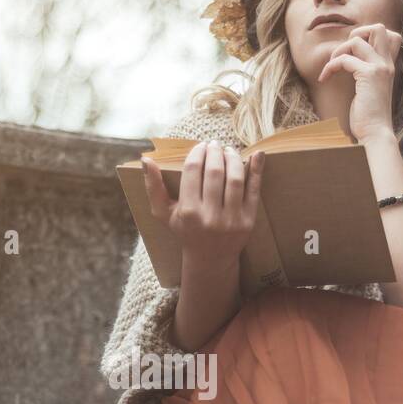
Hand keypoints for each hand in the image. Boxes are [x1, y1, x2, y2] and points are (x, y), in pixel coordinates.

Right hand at [141, 140, 265, 268]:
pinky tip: (256, 155)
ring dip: (233, 158)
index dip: (198, 152)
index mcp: (188, 212)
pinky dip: (257, 170)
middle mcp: (210, 216)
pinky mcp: (249, 221)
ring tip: (228, 150)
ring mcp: (231, 219)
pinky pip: (254, 190)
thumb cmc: (185, 231)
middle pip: (214, 171)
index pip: (193, 170)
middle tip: (214, 144)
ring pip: (235, 178)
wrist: (210, 259)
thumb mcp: (164, 213)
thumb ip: (153, 186)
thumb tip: (145, 159)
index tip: (200, 146)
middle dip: (215, 151)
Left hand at [317, 22, 401, 144]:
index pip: (390, 35)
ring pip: (357, 39)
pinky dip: (330, 66)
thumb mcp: (369, 89)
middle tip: (344, 54)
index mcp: (389, 66)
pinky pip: (344, 59)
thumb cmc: (368, 117)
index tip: (354, 53)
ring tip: (331, 68)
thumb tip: (349, 62)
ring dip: (338, 50)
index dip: (369, 36)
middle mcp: (387, 63)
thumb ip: (365, 74)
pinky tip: (325, 78)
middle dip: (356, 34)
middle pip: (378, 27)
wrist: (375, 134)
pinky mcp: (369, 75)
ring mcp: (380, 67)